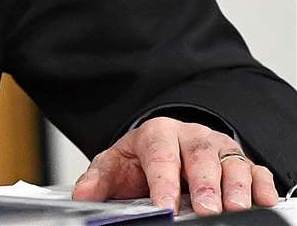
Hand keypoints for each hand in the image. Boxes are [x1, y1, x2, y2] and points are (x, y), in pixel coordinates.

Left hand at [71, 117, 278, 214]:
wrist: (163, 146)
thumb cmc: (141, 159)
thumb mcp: (115, 165)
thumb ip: (98, 180)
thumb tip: (82, 197)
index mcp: (156, 133)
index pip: (160, 154)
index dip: (163, 180)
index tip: (163, 205)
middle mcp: (191, 136)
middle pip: (200, 155)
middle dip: (205, 184)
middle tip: (206, 210)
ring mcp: (218, 148)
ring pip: (232, 162)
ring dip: (236, 187)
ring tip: (235, 209)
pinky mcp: (240, 162)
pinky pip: (256, 171)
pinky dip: (262, 186)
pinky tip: (262, 202)